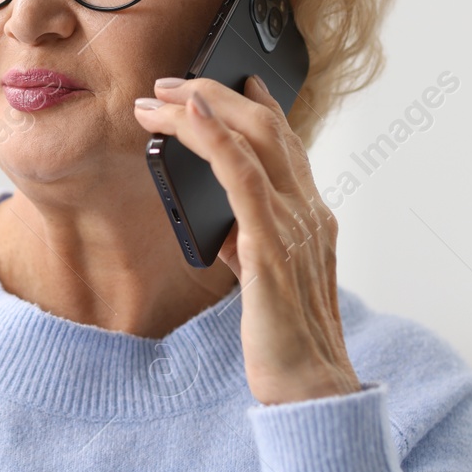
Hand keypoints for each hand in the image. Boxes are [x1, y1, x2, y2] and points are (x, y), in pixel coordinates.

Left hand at [134, 77, 358, 404]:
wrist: (311, 392)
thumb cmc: (286, 346)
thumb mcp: (267, 284)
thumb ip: (253, 248)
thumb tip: (224, 229)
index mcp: (312, 220)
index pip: (288, 145)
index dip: (257, 106)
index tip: (230, 79)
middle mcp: (311, 213)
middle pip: (269, 128)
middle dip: (217, 94)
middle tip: (171, 83)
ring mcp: (296, 226)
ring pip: (254, 139)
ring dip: (203, 106)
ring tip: (159, 96)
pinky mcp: (272, 245)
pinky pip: (243, 175)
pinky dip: (215, 136)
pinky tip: (188, 115)